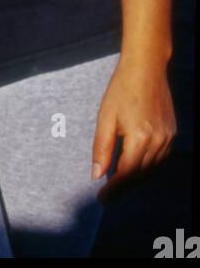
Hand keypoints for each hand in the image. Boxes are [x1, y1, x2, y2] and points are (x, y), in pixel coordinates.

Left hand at [92, 57, 175, 200]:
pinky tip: (135, 165)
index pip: (126, 174)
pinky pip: (159, 158)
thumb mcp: (105, 117)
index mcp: (139, 138)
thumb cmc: (121, 89)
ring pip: (151, 169)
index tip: (101, 199)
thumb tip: (97, 175)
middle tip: (108, 195)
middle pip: (140, 175)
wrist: (146, 69)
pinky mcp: (172, 133)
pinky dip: (147, 166)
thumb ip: (101, 147)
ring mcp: (168, 138)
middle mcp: (157, 142)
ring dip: (135, 179)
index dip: (113, 189)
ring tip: (118, 183)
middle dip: (123, 187)